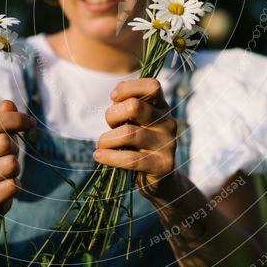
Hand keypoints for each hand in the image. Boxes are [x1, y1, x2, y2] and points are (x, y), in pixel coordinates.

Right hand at [0, 100, 35, 220]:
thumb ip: (1, 121)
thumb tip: (8, 103)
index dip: (16, 119)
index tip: (30, 123)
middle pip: (4, 142)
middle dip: (14, 148)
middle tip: (8, 155)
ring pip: (11, 164)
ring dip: (15, 168)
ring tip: (5, 172)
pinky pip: (12, 186)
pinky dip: (15, 186)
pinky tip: (4, 188)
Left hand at [92, 78, 177, 197]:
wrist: (162, 181)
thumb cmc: (140, 146)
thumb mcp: (136, 123)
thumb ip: (127, 108)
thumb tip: (116, 96)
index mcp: (162, 107)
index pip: (152, 86)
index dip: (129, 87)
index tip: (113, 97)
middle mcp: (167, 122)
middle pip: (134, 106)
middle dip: (112, 115)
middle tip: (109, 127)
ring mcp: (167, 143)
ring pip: (129, 133)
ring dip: (106, 140)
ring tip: (100, 145)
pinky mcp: (162, 165)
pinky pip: (130, 159)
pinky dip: (110, 157)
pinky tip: (99, 156)